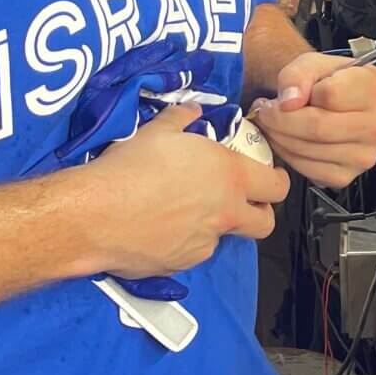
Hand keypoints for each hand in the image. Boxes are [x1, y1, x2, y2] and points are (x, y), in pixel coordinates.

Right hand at [84, 104, 290, 278]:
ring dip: (216, 226)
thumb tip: (191, 110)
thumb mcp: (157, 131)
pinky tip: (160, 229)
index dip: (278, 182)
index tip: (270, 178)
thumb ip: (182, 119)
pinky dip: (184, 241)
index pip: (278, 186)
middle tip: (242, 202)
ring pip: (225, 237)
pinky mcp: (183, 263)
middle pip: (266, 223)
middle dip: (260, 213)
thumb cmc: (131, 166)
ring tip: (185, 212)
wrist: (97, 214)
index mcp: (229, 175)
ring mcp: (206, 243)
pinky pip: (193, 251)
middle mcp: (226, 212)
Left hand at [253, 53, 375, 188]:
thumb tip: (290, 102)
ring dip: (280, 138)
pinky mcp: (346, 176)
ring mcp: (365, 155)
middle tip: (265, 112)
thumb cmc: (326, 81)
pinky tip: (287, 141)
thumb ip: (297, 75)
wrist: (333, 103)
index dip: (298, 95)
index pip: (330, 95)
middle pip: (318, 127)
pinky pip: (308, 171)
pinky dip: (288, 156)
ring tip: (273, 124)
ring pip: (310, 150)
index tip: (284, 96)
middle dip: (280, 120)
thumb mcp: (311, 63)